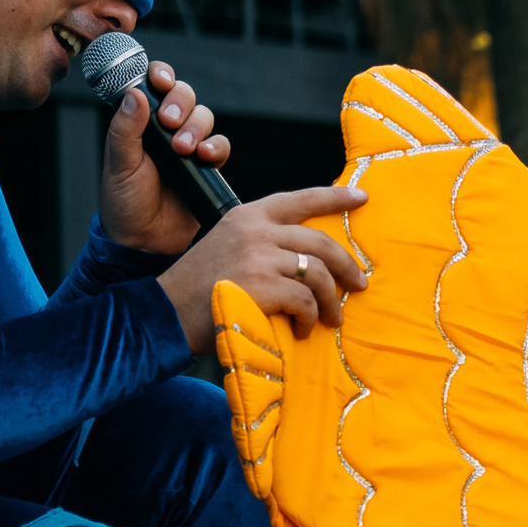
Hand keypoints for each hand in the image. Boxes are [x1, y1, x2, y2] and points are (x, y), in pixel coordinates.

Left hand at [101, 59, 231, 253]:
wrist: (145, 242)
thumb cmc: (124, 203)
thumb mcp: (118, 164)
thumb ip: (125, 129)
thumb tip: (135, 94)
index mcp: (140, 123)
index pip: (154, 87)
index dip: (161, 76)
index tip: (160, 81)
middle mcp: (166, 130)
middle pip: (185, 96)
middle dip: (181, 103)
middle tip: (169, 121)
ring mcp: (189, 147)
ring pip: (204, 118)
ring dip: (196, 127)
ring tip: (183, 148)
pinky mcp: (208, 167)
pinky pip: (221, 145)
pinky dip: (216, 146)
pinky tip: (204, 157)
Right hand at [158, 184, 368, 355]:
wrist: (166, 313)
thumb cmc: (198, 288)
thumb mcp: (227, 246)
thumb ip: (262, 241)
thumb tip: (307, 256)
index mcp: (248, 216)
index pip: (300, 198)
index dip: (335, 197)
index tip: (361, 198)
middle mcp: (257, 230)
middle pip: (321, 240)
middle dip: (347, 266)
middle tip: (358, 285)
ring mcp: (260, 256)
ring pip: (318, 273)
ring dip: (330, 301)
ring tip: (331, 318)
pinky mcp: (263, 285)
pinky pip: (305, 300)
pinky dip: (310, 318)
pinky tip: (303, 329)